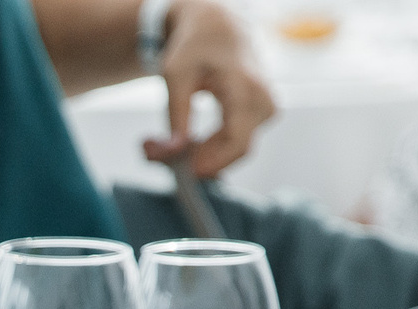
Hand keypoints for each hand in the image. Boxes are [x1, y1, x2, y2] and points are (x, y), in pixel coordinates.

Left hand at [143, 0, 275, 176]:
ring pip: (232, 150)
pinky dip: (207, 148)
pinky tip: (183, 141)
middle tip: (151, 152)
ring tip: (158, 143)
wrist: (218, 28)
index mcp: (245, 87)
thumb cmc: (196, 46)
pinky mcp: (260, 116)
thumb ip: (175, 114)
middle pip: (233, 149)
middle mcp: (264, 101)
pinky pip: (234, 143)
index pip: (237, 141)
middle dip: (194, 159)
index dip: (211, 164)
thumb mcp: (176, 75)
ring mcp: (266, 109)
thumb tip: (173, 152)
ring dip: (197, 154)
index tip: (181, 173)